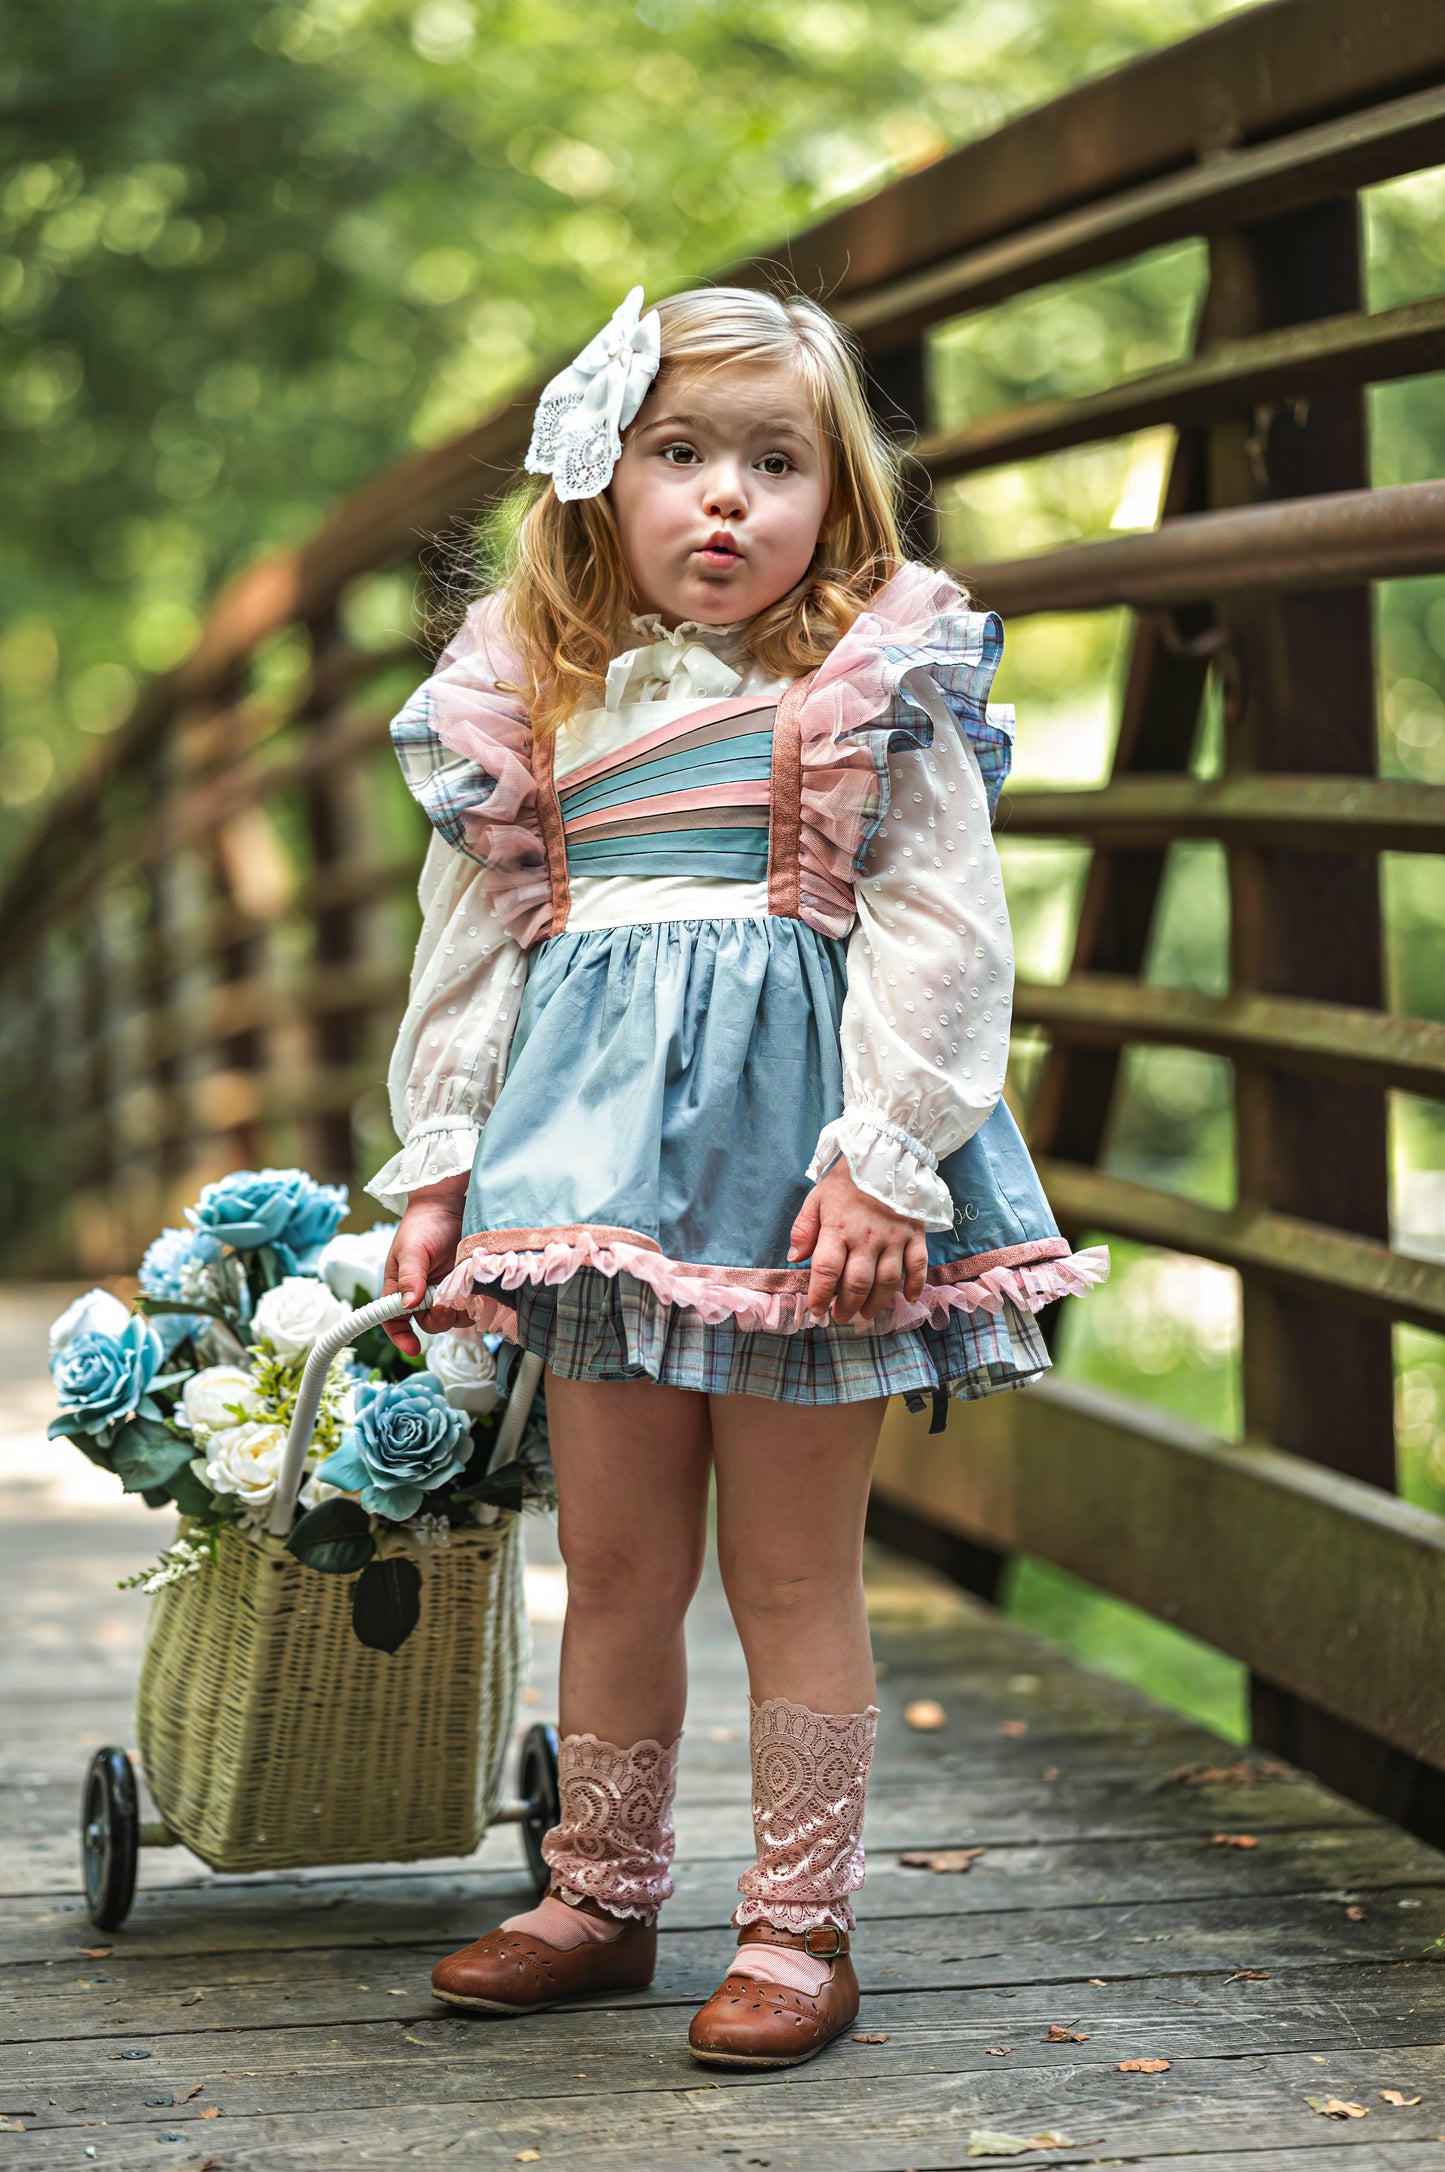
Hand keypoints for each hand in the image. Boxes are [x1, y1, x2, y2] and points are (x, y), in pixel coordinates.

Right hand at [381, 1175, 469, 1354]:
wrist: (451, 1205)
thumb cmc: (424, 1224)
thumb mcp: (412, 1249)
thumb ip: (409, 1276)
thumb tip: (408, 1304)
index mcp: (400, 1288)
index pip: (392, 1320)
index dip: (400, 1337)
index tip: (412, 1348)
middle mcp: (423, 1294)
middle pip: (429, 1323)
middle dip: (437, 1319)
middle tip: (446, 1303)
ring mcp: (447, 1291)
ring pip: (453, 1318)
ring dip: (458, 1311)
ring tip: (462, 1290)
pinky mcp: (468, 1286)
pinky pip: (472, 1306)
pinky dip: (474, 1302)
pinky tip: (476, 1288)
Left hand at [788, 1158, 928, 1326]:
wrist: (885, 1152)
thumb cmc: (847, 1180)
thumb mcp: (816, 1197)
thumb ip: (803, 1228)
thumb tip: (795, 1258)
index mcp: (838, 1228)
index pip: (826, 1271)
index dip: (819, 1296)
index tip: (815, 1312)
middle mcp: (867, 1237)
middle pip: (857, 1282)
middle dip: (846, 1306)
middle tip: (840, 1318)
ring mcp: (894, 1237)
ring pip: (887, 1280)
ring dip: (876, 1303)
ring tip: (865, 1315)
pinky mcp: (916, 1234)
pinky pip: (919, 1266)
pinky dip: (916, 1286)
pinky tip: (908, 1299)